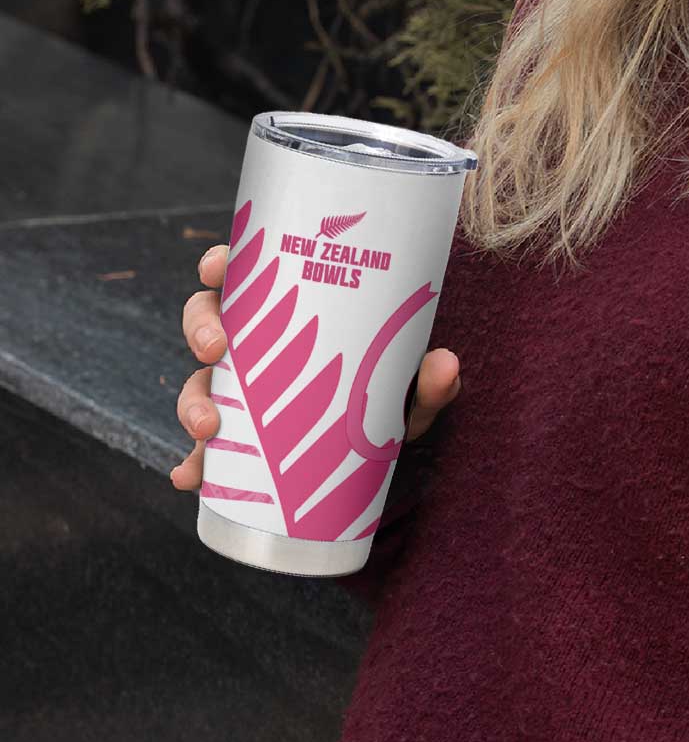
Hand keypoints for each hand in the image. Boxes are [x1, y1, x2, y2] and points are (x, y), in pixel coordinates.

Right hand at [169, 244, 461, 489]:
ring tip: (208, 429)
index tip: (217, 267)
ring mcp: (244, 392)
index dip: (221, 264)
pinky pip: (206, 449)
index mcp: (290, 311)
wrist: (386, 452)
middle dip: (201, 330)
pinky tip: (190, 477)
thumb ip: (427, 381)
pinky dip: (193, 463)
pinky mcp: (241, 440)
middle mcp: (259, 345)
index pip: (246, 274)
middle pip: (208, 320)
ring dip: (192, 401)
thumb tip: (446, 364)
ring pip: (199, 381)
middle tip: (216, 351)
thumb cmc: (391, 398)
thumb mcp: (410, 390)